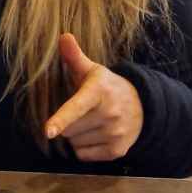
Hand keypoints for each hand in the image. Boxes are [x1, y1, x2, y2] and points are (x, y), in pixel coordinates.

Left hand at [44, 33, 143, 161]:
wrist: (143, 106)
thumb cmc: (107, 87)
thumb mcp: (92, 70)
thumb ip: (74, 56)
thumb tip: (63, 36)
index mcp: (97, 92)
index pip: (76, 107)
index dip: (61, 119)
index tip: (49, 131)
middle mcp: (108, 114)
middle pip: (68, 130)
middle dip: (68, 123)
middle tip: (82, 112)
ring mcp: (115, 134)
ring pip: (75, 143)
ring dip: (76, 136)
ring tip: (91, 122)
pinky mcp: (118, 151)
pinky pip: (84, 156)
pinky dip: (84, 148)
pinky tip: (96, 134)